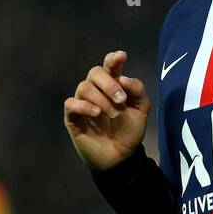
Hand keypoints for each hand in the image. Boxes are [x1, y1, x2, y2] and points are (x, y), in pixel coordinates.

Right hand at [64, 50, 150, 170]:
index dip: (113, 59)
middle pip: (94, 72)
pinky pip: (71, 103)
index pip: (109, 66)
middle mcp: (96, 91)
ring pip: (84, 87)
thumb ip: (137, 91)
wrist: (122, 156)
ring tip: (113, 114)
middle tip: (121, 100)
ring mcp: (83, 103)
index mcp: (113, 85)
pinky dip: (84, 106)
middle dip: (109, 84)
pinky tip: (96, 114)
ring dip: (101, 99)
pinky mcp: (73, 118)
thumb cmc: (130, 131)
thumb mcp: (141, 110)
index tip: (121, 57)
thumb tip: (124, 77)